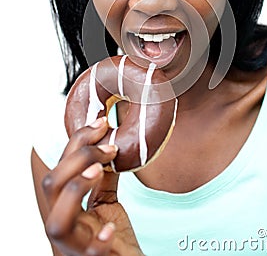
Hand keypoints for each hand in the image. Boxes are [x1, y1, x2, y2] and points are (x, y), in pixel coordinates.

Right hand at [42, 117, 142, 254]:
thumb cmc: (114, 236)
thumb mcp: (107, 199)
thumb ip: (104, 176)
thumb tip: (110, 143)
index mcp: (66, 204)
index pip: (60, 166)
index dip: (79, 140)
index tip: (102, 123)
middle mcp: (65, 223)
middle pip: (52, 186)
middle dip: (78, 158)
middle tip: (109, 148)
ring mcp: (76, 244)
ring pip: (57, 221)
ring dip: (76, 190)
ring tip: (98, 171)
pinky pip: (88, 254)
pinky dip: (97, 240)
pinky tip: (109, 228)